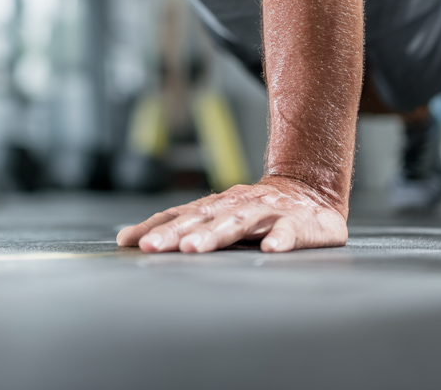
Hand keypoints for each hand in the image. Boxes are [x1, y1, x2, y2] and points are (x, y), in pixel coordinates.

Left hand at [115, 176, 347, 253]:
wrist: (309, 191)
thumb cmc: (257, 210)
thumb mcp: (220, 216)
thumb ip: (185, 227)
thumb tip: (132, 238)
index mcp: (215, 206)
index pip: (179, 215)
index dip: (154, 227)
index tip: (130, 241)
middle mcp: (236, 205)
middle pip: (201, 218)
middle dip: (175, 233)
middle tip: (153, 247)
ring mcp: (266, 212)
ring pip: (238, 222)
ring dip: (215, 235)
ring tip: (195, 248)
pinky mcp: (297, 222)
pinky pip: (288, 231)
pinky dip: (279, 239)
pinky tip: (271, 250)